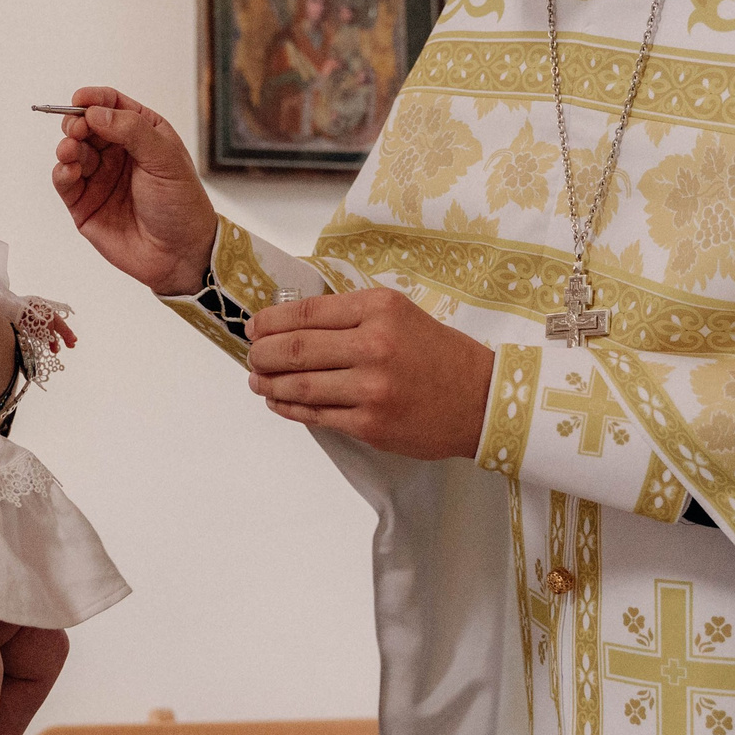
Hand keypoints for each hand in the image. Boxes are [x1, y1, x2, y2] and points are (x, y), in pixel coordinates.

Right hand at [49, 87, 216, 295]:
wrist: (180, 254)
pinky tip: (68, 170)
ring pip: (73, 151)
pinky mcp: (85, 203)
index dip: (94, 99)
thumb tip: (96, 113)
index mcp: (142, 133)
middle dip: (76, 123)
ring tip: (71, 150)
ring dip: (67, 147)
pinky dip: (62, 172)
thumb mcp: (165, 159)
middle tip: (77, 128)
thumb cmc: (181, 204)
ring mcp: (100, 177)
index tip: (80, 100)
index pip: (112, 105)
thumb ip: (132, 131)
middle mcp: (118, 152)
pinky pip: (65, 181)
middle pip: (87, 125)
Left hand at [246, 288, 495, 461]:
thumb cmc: (439, 354)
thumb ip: (352, 315)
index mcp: (379, 309)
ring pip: (301, 384)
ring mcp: (371, 388)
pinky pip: (316, 415)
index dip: (272, 321)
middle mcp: (374, 345)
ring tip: (257, 380)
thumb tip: (294, 323)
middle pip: (296, 348)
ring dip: (269, 383)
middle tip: (252, 355)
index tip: (255, 327)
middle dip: (263, 353)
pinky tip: (278, 401)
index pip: (307, 312)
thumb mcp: (400, 314)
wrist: (481, 400)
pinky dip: (289, 407)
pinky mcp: (370, 424)